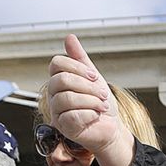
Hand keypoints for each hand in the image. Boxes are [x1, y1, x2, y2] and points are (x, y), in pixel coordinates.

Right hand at [48, 34, 135, 165]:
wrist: (111, 128)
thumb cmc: (101, 104)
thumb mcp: (94, 78)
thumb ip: (80, 59)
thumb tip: (69, 37)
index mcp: (59, 81)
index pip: (56, 64)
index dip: (77, 67)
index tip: (95, 76)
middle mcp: (54, 95)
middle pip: (61, 80)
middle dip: (87, 85)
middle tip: (102, 93)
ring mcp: (57, 112)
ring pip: (67, 98)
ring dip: (91, 101)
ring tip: (102, 105)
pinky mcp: (64, 128)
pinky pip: (72, 116)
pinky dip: (89, 114)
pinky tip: (96, 116)